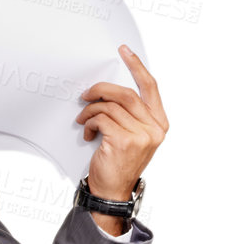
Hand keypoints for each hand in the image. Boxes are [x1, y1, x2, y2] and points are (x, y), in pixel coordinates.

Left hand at [74, 44, 167, 201]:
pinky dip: (90, 122)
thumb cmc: (120, 164)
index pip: (150, 87)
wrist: (112, 192)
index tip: (125, 52)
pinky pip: (102, 119)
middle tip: (87, 94)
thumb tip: (111, 93)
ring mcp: (140, 135)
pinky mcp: (123, 141)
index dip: (137, 66)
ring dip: (91, 110)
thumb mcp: (134, 136)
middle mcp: (154, 129)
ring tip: (84, 119)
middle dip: (102, 90)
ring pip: (111, 106)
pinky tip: (88, 132)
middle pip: (126, 94)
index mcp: (160, 124)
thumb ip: (132, 115)